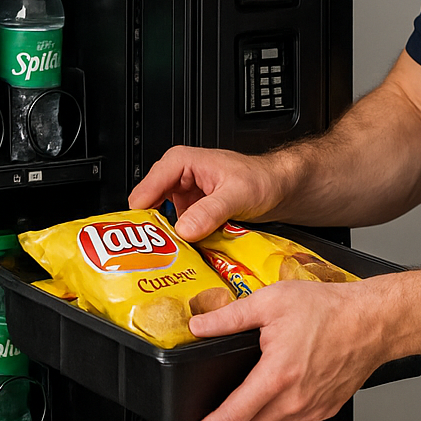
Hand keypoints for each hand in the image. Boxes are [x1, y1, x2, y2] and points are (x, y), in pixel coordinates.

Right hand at [127, 145, 289, 241]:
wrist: (279, 187)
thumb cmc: (262, 179)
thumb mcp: (237, 195)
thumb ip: (210, 211)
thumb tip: (184, 229)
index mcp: (181, 162)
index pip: (146, 189)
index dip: (141, 216)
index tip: (141, 240)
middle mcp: (178, 177)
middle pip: (149, 207)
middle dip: (151, 231)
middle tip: (153, 255)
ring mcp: (184, 195)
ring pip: (162, 221)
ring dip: (166, 239)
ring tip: (169, 258)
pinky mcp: (191, 211)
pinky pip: (177, 228)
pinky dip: (180, 241)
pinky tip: (186, 253)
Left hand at [188, 278, 389, 420]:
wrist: (372, 321)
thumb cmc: (329, 310)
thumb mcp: (270, 302)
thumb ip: (229, 317)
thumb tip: (200, 326)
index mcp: (277, 376)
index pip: (233, 417)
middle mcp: (295, 400)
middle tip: (216, 408)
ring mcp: (312, 408)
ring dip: (253, 420)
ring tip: (244, 397)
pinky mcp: (326, 409)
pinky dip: (278, 414)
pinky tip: (277, 391)